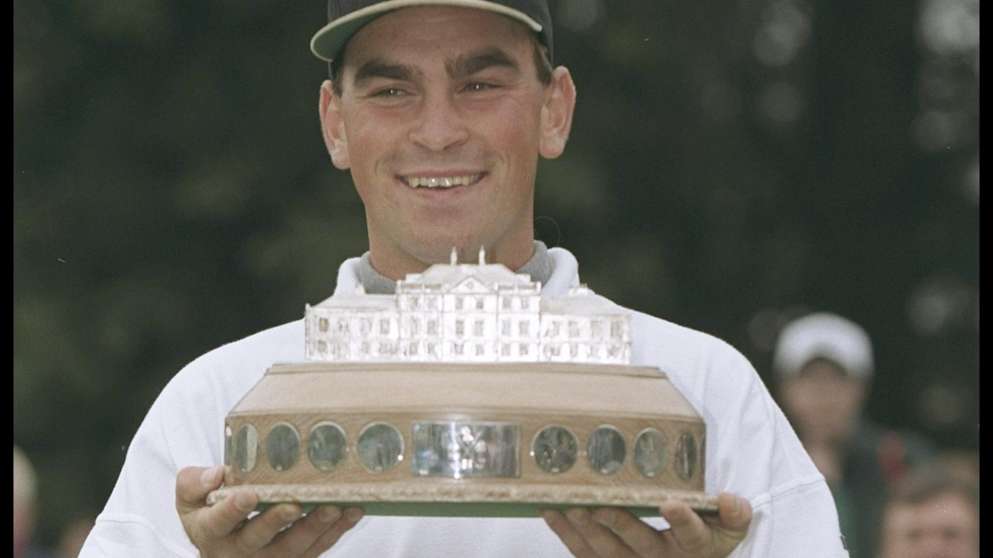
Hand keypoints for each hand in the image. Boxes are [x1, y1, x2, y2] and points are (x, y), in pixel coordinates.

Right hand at [176, 465, 362, 556]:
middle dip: (278, 521)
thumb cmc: (209, 510)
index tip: (249, 493)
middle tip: (295, 504)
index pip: (219, 522)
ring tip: (335, 507)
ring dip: (316, 528)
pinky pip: (316, 550)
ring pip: (294, 549)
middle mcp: (239, 550)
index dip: (233, 509)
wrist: (223, 543)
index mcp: (211, 531)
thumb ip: (194, 482)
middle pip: (260, 539)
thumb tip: (217, 474)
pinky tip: (352, 512)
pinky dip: (336, 532)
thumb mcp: (190, 497)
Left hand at [542, 492, 751, 557]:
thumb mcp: (729, 526)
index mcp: (695, 547)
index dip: (683, 520)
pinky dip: (567, 535)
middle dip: (618, 525)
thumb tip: (732, 502)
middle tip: (598, 506)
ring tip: (567, 507)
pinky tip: (551, 514)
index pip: (692, 534)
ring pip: (606, 552)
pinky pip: (585, 554)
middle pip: (639, 546)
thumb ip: (733, 514)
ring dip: (585, 531)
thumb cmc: (708, 533)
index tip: (671, 504)